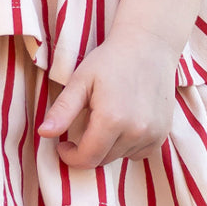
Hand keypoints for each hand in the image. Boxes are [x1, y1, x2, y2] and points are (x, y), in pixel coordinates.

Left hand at [36, 22, 178, 168]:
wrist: (148, 46)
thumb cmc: (110, 60)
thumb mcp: (80, 80)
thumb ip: (62, 110)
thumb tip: (43, 134)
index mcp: (111, 119)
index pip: (87, 158)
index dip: (70, 156)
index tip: (63, 145)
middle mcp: (135, 131)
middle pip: (103, 159)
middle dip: (87, 149)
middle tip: (84, 124)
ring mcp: (152, 134)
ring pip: (120, 157)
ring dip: (108, 147)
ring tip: (106, 118)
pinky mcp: (162, 134)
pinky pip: (139, 153)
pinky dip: (127, 145)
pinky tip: (124, 123)